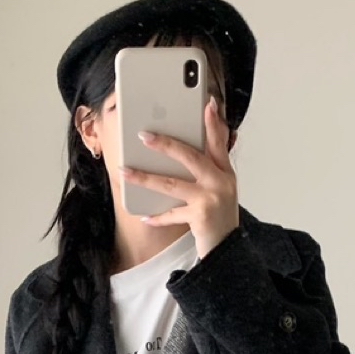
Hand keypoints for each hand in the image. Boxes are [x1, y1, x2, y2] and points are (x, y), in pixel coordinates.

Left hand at [118, 95, 238, 259]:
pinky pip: (172, 214)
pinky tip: (144, 216)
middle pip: (190, 157)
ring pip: (171, 183)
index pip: (218, 142)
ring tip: (125, 171)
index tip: (206, 104)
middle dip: (166, 144)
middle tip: (144, 136)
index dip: (213, 123)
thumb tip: (182, 149)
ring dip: (145, 178)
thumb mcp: (220, 190)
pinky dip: (157, 217)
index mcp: (225, 172)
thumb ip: (208, 169)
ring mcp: (210, 199)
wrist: (229, 250)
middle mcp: (220, 182)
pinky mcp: (200, 217)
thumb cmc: (220, 218)